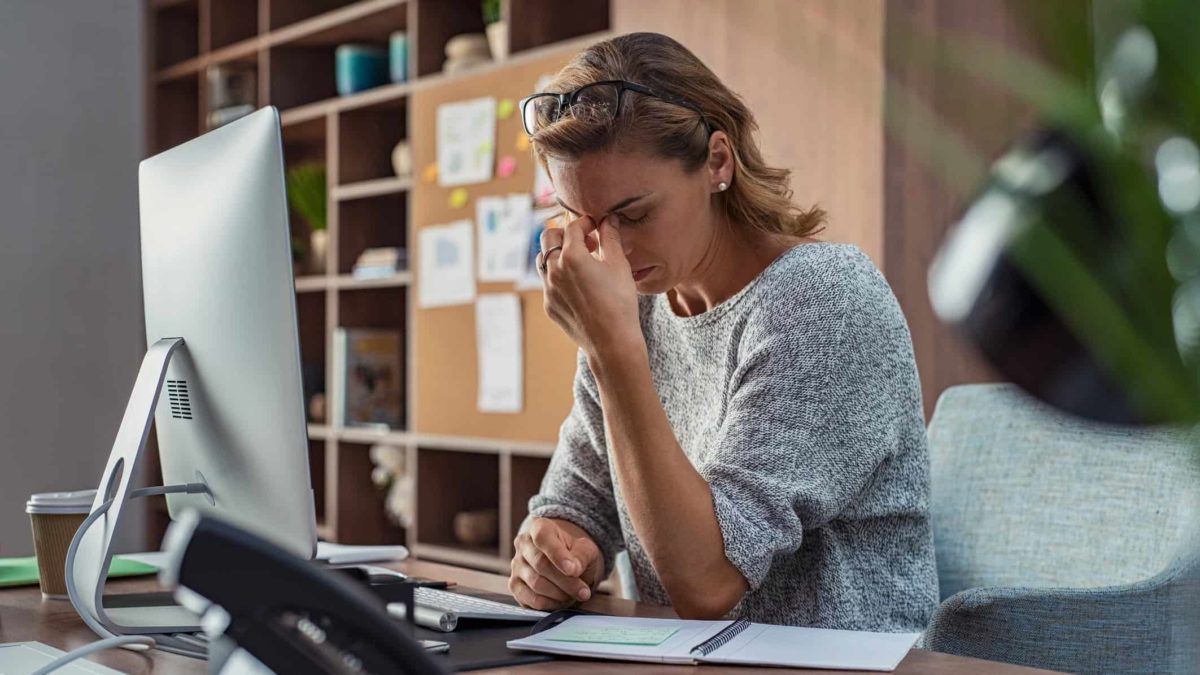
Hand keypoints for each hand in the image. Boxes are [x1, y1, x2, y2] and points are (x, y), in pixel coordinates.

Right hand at [509, 517, 603, 610]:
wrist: (566, 563)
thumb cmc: (574, 553)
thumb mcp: (586, 549)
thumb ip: (581, 556)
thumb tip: (573, 569)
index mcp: (539, 528)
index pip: (543, 538)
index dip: (558, 555)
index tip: (573, 571)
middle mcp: (523, 545)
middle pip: (541, 564)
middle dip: (566, 582)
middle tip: (583, 592)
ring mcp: (516, 566)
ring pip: (536, 584)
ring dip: (560, 594)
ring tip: (575, 595)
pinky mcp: (515, 586)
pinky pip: (531, 599)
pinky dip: (550, 604)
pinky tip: (562, 601)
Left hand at [539, 215, 641, 360]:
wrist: (611, 342)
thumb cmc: (619, 302)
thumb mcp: (619, 265)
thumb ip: (611, 237)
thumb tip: (608, 219)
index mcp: (571, 256)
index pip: (573, 227)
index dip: (585, 223)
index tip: (596, 227)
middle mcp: (554, 270)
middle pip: (548, 237)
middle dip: (565, 234)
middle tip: (585, 241)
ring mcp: (548, 289)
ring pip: (543, 260)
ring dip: (558, 254)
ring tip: (580, 262)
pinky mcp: (549, 305)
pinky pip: (548, 283)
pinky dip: (559, 276)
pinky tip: (579, 285)